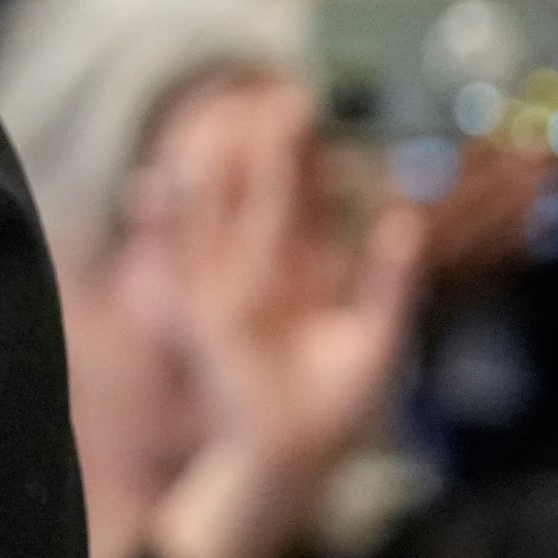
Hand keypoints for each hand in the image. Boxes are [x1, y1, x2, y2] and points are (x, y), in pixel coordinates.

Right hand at [131, 77, 426, 557]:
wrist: (294, 457)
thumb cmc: (339, 406)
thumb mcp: (378, 341)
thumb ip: (390, 283)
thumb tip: (407, 219)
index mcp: (308, 269)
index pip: (309, 201)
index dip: (312, 160)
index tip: (319, 112)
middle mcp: (263, 268)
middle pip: (266, 196)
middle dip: (274, 152)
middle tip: (286, 100)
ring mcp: (226, 286)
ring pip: (217, 215)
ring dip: (215, 173)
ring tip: (216, 128)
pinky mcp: (197, 313)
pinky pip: (172, 259)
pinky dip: (159, 224)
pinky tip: (151, 187)